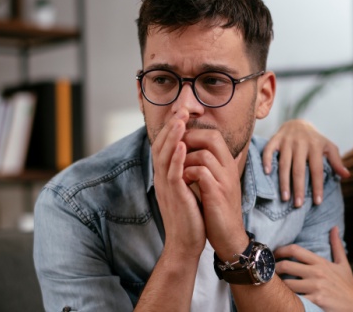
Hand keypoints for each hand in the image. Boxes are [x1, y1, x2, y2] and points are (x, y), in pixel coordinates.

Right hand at [150, 109, 204, 257]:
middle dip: (170, 127)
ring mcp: (167, 187)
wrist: (185, 243)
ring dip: (173, 137)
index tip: (180, 114)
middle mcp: (162, 179)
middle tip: (180, 110)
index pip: (164, 147)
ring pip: (165, 157)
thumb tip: (191, 156)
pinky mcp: (175, 196)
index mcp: (165, 176)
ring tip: (180, 121)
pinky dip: (177, 159)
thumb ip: (185, 173)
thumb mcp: (185, 189)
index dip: (170, 130)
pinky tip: (183, 146)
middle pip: (161, 147)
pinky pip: (174, 174)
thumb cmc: (189, 216)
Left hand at [181, 128, 247, 260]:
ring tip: (178, 169)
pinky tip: (181, 180)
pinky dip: (188, 173)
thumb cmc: (218, 209)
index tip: (179, 141)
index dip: (194, 133)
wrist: (228, 236)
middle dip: (190, 139)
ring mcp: (224, 181)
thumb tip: (206, 152)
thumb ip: (213, 167)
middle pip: (212, 137)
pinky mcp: (217, 194)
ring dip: (185, 159)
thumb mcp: (218, 183)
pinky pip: (201, 173)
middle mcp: (229, 169)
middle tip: (175, 149)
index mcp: (228, 164)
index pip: (214, 135)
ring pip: (204, 154)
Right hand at [262, 119, 349, 207]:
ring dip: (283, 181)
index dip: (317, 186)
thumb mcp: (329, 147)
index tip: (318, 202)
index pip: (317, 169)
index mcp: (316, 146)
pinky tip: (266, 173)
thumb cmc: (315, 140)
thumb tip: (346, 176)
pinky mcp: (275, 139)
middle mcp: (301, 143)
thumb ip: (337, 161)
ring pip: (284, 163)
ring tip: (285, 198)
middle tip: (298, 205)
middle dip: (298, 188)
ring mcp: (287, 141)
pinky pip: (269, 150)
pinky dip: (266, 161)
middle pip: (299, 169)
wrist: (298, 123)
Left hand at [274, 227, 352, 311]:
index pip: (295, 250)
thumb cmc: (349, 286)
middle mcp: (317, 272)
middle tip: (268, 272)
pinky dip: (288, 299)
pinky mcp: (316, 301)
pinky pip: (295, 299)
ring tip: (273, 287)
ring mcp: (316, 287)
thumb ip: (336, 246)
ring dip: (278, 286)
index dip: (280, 250)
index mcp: (321, 262)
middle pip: (286, 265)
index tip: (273, 254)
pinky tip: (284, 299)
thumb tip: (334, 227)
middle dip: (274, 268)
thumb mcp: (343, 264)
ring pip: (287, 284)